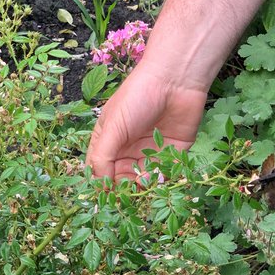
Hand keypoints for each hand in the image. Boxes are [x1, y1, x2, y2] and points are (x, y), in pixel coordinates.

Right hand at [86, 63, 206, 180]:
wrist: (175, 80)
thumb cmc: (137, 97)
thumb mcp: (112, 126)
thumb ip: (102, 156)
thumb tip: (99, 185)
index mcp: (109, 139)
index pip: (99, 168)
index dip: (101, 182)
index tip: (104, 194)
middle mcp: (128, 147)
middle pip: (121, 177)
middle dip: (123, 186)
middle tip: (127, 189)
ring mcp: (151, 150)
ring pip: (143, 178)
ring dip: (142, 184)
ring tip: (143, 181)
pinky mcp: (173, 152)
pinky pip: (166, 173)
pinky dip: (161, 179)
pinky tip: (158, 177)